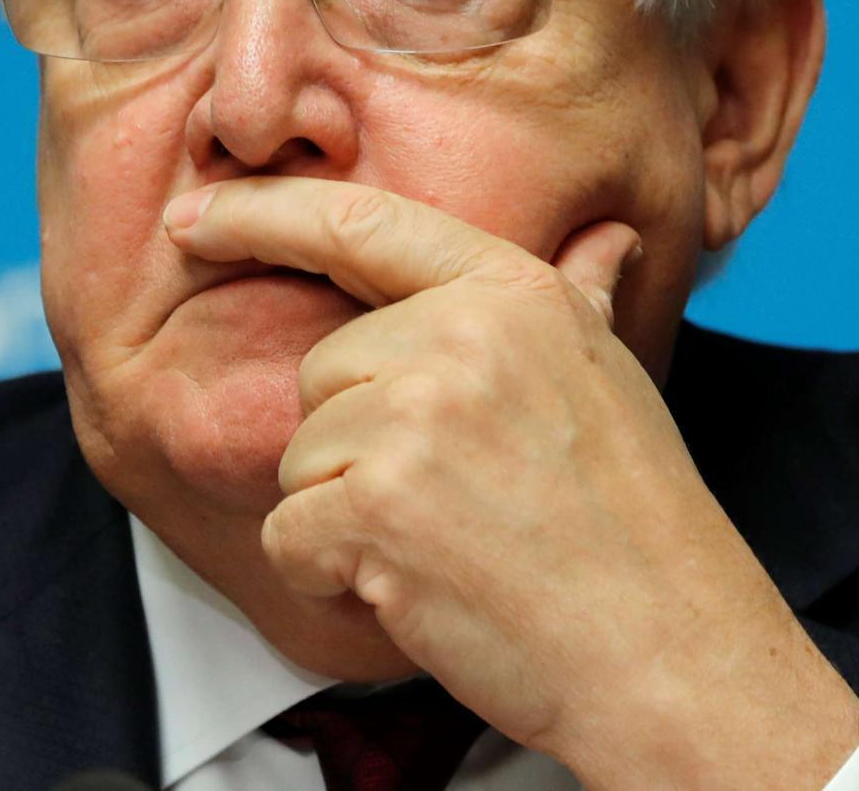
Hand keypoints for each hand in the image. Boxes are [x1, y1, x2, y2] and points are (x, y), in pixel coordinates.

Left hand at [162, 176, 858, 790]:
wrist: (665, 645)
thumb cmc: (637, 522)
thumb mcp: (610, 377)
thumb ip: (578, 298)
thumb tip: (606, 240)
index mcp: (513, 292)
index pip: (362, 224)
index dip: (263, 212)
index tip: (193, 217)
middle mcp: (460, 335)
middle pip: (322, 369)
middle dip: (357, 439)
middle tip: (451, 493)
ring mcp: (414, 415)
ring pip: (301, 455)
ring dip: (347, 513)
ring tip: (445, 540)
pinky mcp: (375, 502)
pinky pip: (290, 532)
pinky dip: (331, 573)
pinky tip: (416, 581)